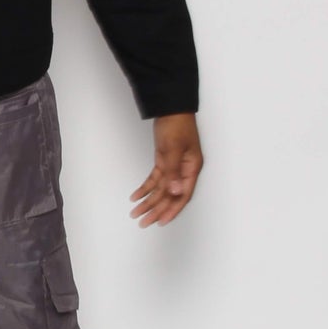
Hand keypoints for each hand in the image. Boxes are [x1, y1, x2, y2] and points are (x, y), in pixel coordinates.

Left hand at [130, 113, 202, 227]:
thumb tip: (175, 192)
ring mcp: (174, 166)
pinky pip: (156, 179)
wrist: (170, 106)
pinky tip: (136, 196)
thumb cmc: (176, 123)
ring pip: (161, 189)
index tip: (160, 221)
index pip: (182, 195)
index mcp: (191, 168)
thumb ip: (174, 171)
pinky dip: (146, 188)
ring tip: (136, 213)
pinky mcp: (165, 160)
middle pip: (170, 195)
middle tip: (143, 222)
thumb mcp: (173, 148)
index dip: (172, 210)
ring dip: (149, 201)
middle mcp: (184, 170)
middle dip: (157, 209)